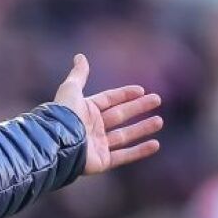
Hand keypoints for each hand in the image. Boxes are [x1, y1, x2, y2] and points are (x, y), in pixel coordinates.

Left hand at [54, 54, 161, 174]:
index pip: (109, 100)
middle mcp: (92, 127)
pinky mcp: (102, 161)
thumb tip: (80, 56)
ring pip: (125, 135)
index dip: (125, 94)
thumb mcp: (71, 89)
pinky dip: (140, 151)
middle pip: (120, 115)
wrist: (58, 141)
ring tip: (159, 121)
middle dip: (139, 107)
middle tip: (157, 99)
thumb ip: (78, 74)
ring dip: (143, 128)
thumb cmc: (63, 114)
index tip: (141, 90)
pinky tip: (155, 144)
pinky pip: (124, 155)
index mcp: (86, 110)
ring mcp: (97, 144)